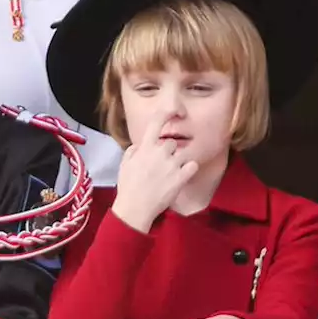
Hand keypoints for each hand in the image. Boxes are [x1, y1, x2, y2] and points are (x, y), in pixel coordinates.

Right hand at [112, 117, 199, 231]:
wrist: (135, 208)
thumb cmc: (128, 187)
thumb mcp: (124, 164)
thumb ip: (133, 151)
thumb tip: (139, 146)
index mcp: (145, 147)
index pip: (156, 123)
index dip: (165, 114)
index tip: (171, 111)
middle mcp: (159, 152)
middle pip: (172, 142)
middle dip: (169, 151)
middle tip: (162, 165)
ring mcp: (172, 164)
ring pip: (183, 152)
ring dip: (179, 160)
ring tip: (172, 172)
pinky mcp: (181, 177)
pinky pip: (193, 165)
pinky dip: (190, 169)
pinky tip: (183, 176)